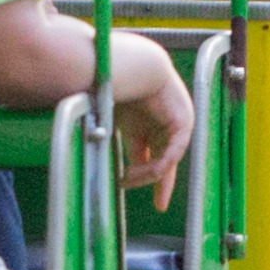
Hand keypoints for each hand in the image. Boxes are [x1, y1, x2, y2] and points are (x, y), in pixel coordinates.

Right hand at [108, 33, 196, 192]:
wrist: (133, 65)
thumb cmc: (114, 84)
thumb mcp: (109, 120)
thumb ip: (104, 138)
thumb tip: (85, 155)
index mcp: (145, 123)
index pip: (149, 154)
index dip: (142, 173)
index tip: (134, 188)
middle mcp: (162, 125)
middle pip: (163, 161)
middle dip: (160, 184)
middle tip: (159, 205)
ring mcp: (176, 124)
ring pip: (166, 160)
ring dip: (148, 175)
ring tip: (127, 180)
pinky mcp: (184, 123)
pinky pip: (172, 152)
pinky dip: (160, 165)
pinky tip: (144, 171)